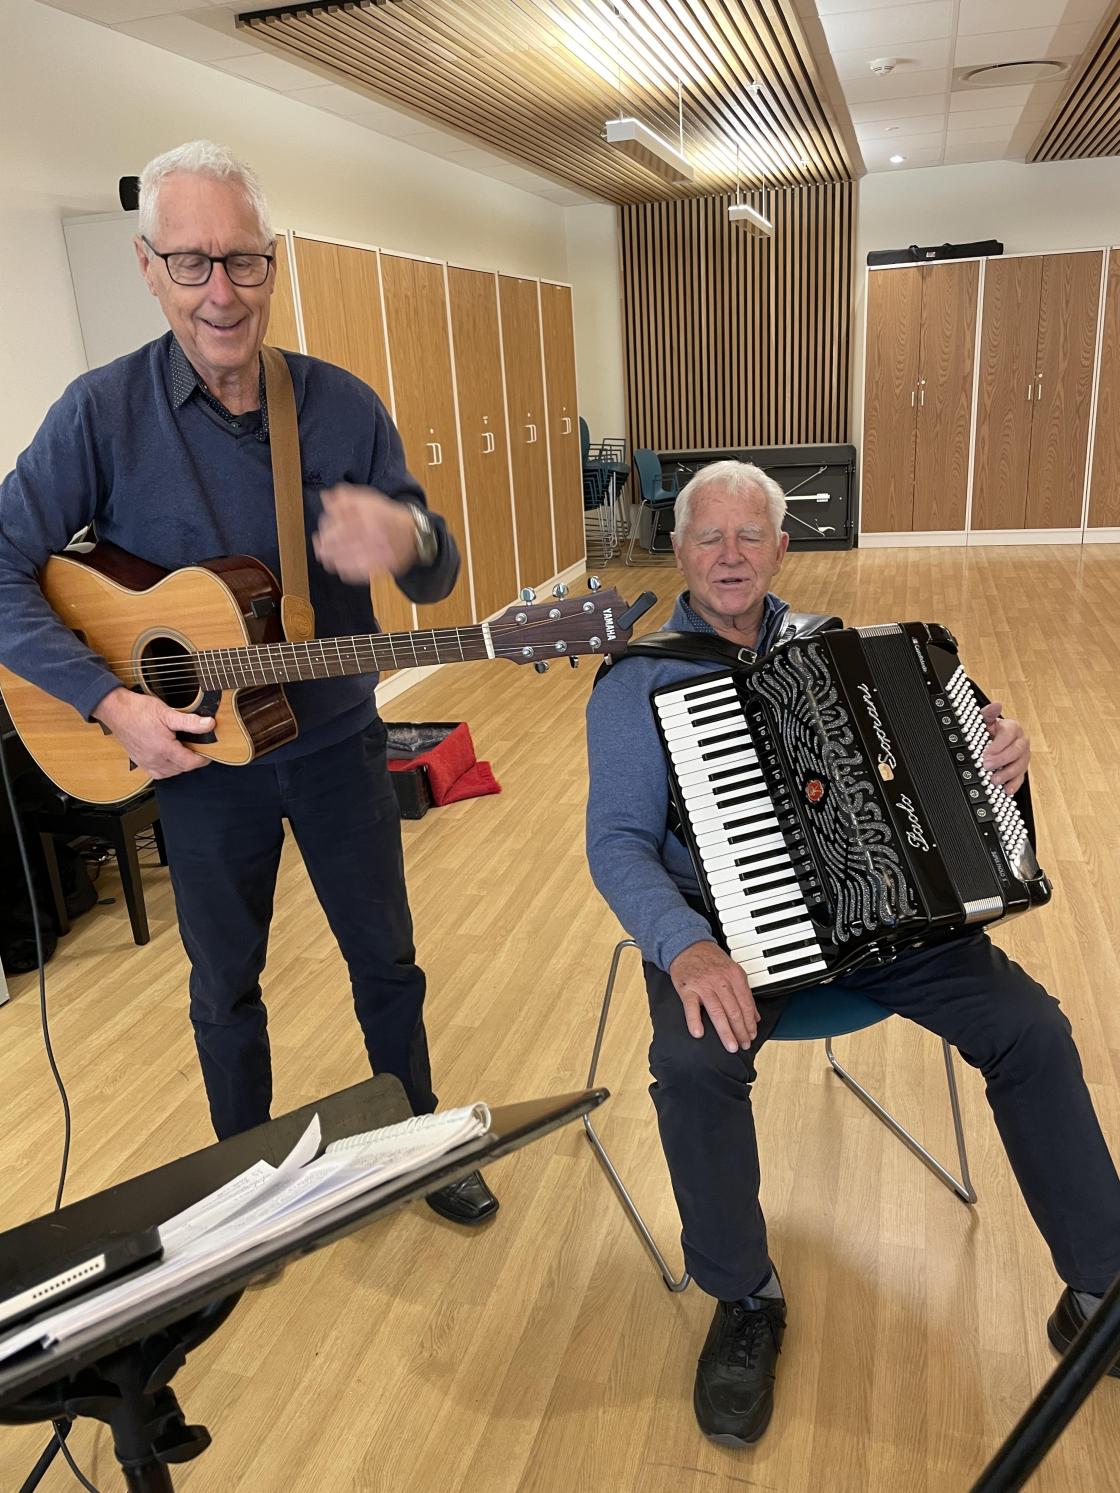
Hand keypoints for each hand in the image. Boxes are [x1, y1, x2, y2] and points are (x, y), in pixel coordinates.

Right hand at [92, 687, 212, 779]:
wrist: (115, 710)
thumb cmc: (138, 710)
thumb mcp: (167, 713)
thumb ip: (190, 721)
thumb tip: (209, 724)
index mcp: (164, 749)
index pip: (190, 763)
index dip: (203, 759)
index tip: (208, 752)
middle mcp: (155, 760)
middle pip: (181, 768)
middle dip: (192, 761)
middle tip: (197, 747)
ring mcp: (146, 762)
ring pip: (170, 773)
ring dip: (180, 766)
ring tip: (184, 751)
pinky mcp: (139, 761)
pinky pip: (157, 773)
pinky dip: (167, 769)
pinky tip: (170, 758)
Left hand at [312, 485, 419, 582]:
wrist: (413, 536)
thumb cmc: (387, 516)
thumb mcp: (369, 500)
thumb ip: (347, 498)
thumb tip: (325, 497)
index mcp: (372, 516)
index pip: (342, 521)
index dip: (328, 524)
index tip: (323, 525)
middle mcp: (375, 535)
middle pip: (341, 540)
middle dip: (326, 542)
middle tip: (319, 542)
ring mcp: (378, 553)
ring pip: (346, 557)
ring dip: (330, 556)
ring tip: (323, 553)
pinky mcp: (379, 567)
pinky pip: (355, 571)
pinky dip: (343, 568)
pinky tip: (336, 564)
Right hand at [668, 940, 758, 1053]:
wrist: (687, 945)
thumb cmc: (710, 960)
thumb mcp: (732, 971)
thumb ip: (744, 993)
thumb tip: (755, 1016)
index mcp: (734, 976)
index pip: (746, 1004)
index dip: (750, 1022)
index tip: (752, 1035)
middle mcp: (720, 980)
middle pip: (733, 1010)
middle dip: (741, 1031)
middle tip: (743, 1045)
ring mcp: (703, 985)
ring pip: (717, 1012)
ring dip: (725, 1031)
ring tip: (731, 1046)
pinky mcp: (687, 988)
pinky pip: (691, 1007)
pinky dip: (694, 1021)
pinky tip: (699, 1033)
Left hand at [980, 700, 1029, 795]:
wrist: (994, 739)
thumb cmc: (989, 730)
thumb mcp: (985, 720)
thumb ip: (988, 713)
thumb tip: (996, 704)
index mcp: (1013, 727)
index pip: (1008, 735)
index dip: (997, 746)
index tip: (985, 754)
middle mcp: (1021, 741)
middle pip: (1016, 751)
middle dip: (1001, 760)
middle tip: (987, 766)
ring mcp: (1023, 756)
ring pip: (1020, 765)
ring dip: (1007, 774)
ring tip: (994, 780)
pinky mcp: (1021, 768)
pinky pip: (1021, 777)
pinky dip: (1014, 785)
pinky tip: (1007, 790)